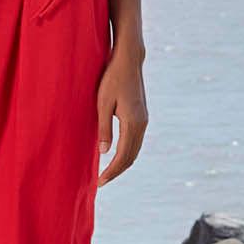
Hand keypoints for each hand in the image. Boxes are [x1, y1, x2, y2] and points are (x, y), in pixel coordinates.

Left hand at [97, 44, 147, 184]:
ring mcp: (144, 120)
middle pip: (131, 157)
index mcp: (133, 123)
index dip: (111, 171)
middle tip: (101, 182)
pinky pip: (135, 141)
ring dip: (122, 163)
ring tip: (107, 172)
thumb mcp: (102, 103)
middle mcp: (142, 124)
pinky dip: (126, 153)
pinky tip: (115, 155)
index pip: (122, 155)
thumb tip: (104, 152)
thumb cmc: (112, 79)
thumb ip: (104, 128)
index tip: (100, 182)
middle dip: (116, 171)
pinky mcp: (142, 116)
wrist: (128, 61)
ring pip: (135, 150)